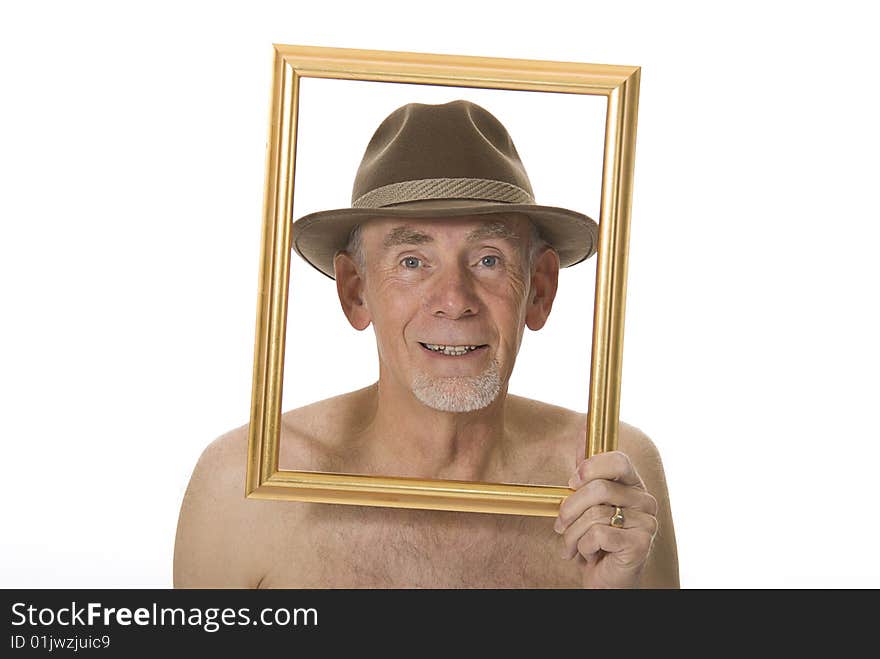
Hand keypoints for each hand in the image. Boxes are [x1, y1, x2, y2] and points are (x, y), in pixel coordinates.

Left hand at [554, 450, 658, 587]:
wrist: (607, 579)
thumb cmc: (596, 539)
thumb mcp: (587, 502)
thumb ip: (586, 470)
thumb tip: (580, 431)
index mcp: (633, 486)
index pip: (618, 460)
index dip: (591, 467)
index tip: (572, 481)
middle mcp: (645, 501)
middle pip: (599, 489)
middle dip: (570, 508)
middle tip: (561, 523)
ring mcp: (647, 523)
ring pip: (595, 515)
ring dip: (573, 533)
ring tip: (572, 544)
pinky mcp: (641, 544)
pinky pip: (598, 535)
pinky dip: (583, 547)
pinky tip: (588, 554)